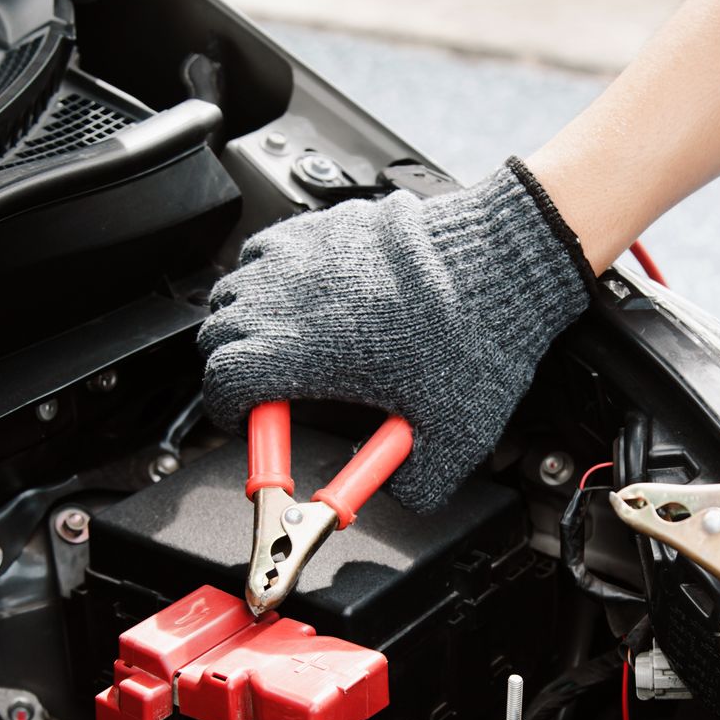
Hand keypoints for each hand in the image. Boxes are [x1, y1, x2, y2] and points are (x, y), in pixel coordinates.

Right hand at [198, 161, 588, 512]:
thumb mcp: (452, 437)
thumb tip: (398, 494)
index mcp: (304, 351)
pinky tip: (305, 296)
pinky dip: (268, 277)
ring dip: (244, 321)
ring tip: (280, 345)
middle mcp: (288, 296)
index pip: (222, 383)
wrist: (503, 265)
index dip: (229, 414)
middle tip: (265, 393)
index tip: (249, 425)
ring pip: (235, 289)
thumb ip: (417, 483)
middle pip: (217, 335)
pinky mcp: (323, 225)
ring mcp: (302, 253)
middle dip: (231, 369)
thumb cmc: (476, 336)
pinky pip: (267, 250)